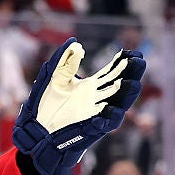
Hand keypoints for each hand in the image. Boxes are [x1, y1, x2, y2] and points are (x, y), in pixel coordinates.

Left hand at [13, 37, 144, 174]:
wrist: (34, 132)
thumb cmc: (44, 107)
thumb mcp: (53, 79)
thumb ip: (63, 61)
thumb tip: (75, 43)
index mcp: (90, 87)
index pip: (112, 72)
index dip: (123, 62)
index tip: (131, 52)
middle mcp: (97, 100)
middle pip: (120, 85)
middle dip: (131, 74)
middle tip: (139, 62)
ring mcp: (95, 115)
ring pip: (119, 106)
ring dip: (126, 96)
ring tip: (133, 84)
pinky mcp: (89, 130)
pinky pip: (104, 125)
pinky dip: (108, 117)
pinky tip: (111, 109)